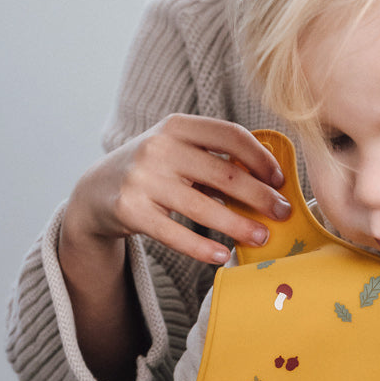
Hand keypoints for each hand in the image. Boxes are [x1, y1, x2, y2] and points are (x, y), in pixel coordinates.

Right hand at [61, 116, 290, 270]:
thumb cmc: (154, 169)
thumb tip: (269, 183)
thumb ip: (214, 157)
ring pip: (204, 208)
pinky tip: (223, 255)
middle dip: (261, 196)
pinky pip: (176, 234)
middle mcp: (158, 147)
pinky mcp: (130, 211)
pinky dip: (203, 248)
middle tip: (283, 212)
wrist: (96, 189)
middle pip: (224, 174)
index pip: (230, 134)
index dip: (261, 157)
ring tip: (262, 236)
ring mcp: (142, 179)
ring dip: (240, 225)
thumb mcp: (177, 149)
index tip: (280, 178)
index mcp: (177, 125)